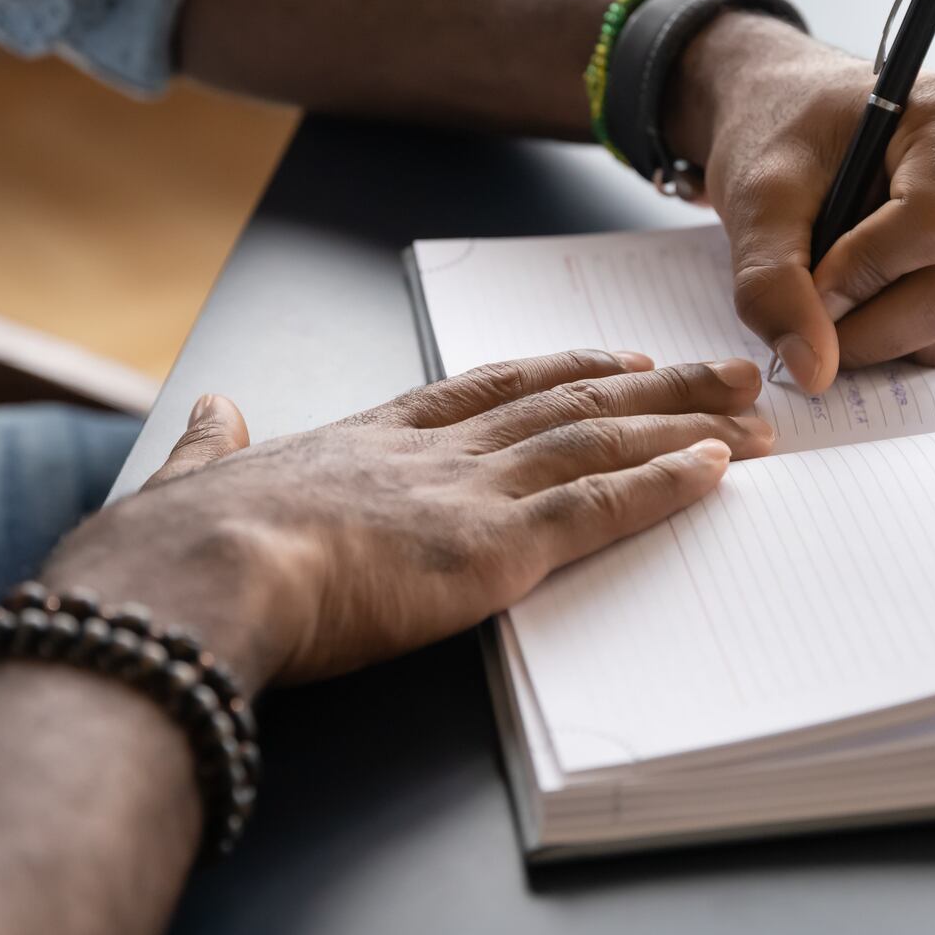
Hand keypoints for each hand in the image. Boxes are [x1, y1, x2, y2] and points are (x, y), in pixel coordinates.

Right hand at [43, 350, 771, 687]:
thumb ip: (213, 447)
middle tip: (724, 369)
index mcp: (370, 438)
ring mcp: (470, 493)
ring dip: (684, 423)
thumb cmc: (179, 549)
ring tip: (754, 409)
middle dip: (654, 386)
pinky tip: (718, 470)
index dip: (559, 371)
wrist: (195, 577)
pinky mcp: (494, 548)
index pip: (486, 389)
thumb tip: (213, 411)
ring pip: (600, 442)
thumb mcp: (192, 479)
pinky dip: (666, 483)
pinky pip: (600, 507)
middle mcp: (435, 453)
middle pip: (567, 402)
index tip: (616, 357)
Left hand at [665, 12, 934, 394]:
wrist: (789, 112)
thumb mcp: (756, 197)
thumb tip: (813, 370)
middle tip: (803, 319)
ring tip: (825, 293)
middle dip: (867, 325)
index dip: (863, 274)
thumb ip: (772, 280)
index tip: (805, 283)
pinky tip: (857, 290)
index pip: (933, 228)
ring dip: (878, 333)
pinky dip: (897, 332)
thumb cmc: (776, 132)